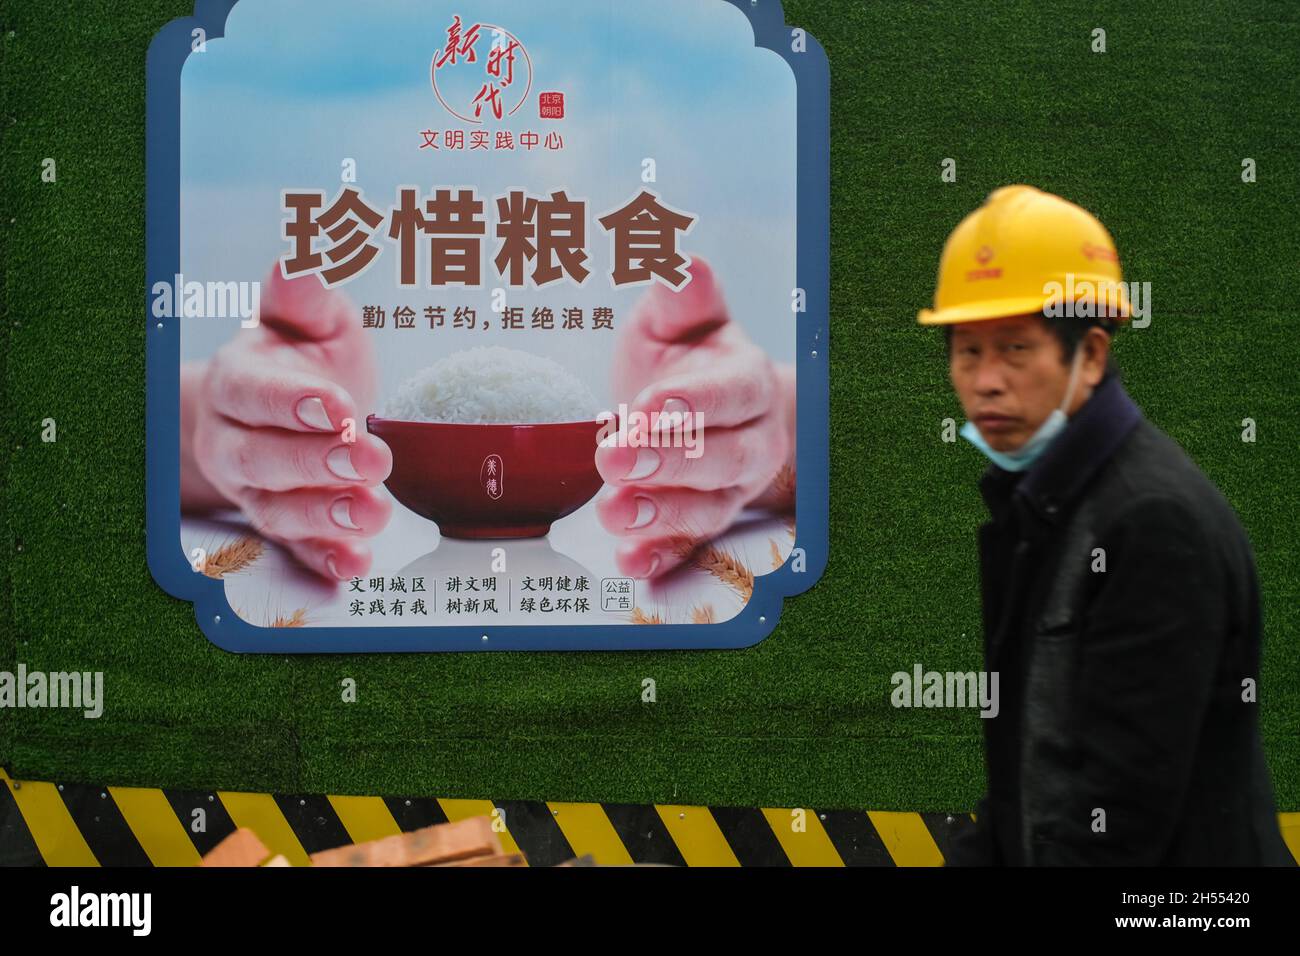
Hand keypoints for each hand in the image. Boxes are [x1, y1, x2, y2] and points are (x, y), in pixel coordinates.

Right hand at [180, 267, 392, 580]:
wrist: (283, 418)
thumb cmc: (305, 363)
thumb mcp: (313, 324)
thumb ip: (307, 300)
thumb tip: (301, 258)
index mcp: (241, 381)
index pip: (256, 394)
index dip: (293, 403)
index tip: (339, 406)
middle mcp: (238, 441)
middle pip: (262, 458)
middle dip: (317, 461)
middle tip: (372, 459)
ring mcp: (258, 491)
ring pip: (277, 510)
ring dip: (326, 516)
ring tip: (375, 512)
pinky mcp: (285, 529)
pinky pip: (297, 551)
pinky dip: (324, 560)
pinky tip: (356, 564)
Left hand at [595, 257, 794, 579]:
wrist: (712, 416)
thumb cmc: (686, 362)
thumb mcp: (676, 325)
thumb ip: (680, 302)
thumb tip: (684, 265)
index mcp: (744, 382)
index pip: (727, 395)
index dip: (690, 403)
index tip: (645, 407)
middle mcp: (748, 441)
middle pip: (720, 458)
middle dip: (666, 461)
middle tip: (612, 456)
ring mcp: (728, 490)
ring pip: (707, 510)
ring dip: (660, 515)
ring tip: (613, 512)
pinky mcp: (703, 527)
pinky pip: (689, 549)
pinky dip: (661, 559)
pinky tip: (630, 564)